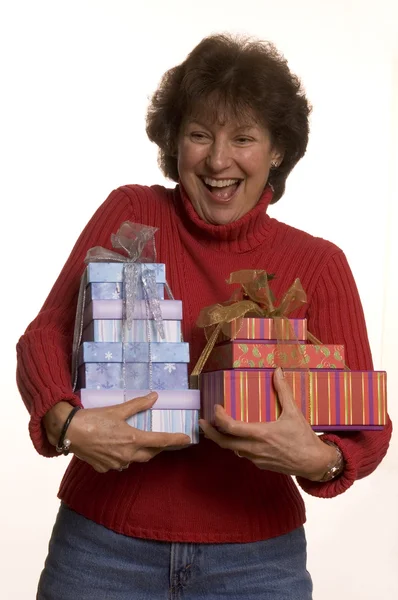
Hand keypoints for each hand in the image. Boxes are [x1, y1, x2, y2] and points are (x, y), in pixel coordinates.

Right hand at [44, 392, 190, 472]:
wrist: (69, 432)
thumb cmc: (93, 419)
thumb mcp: (118, 410)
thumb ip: (138, 404)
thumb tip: (154, 397)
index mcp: (133, 439)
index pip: (161, 441)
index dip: (175, 440)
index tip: (187, 440)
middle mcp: (127, 455)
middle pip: (150, 454)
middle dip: (158, 448)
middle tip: (165, 442)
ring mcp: (116, 463)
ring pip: (134, 460)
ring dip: (140, 453)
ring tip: (140, 443)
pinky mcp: (104, 468)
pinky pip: (119, 464)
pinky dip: (122, 457)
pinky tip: (117, 449)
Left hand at [199, 368, 336, 480]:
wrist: (314, 463)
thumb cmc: (304, 438)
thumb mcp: (294, 412)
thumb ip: (284, 391)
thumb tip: (278, 371)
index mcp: (261, 434)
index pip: (230, 427)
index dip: (218, 418)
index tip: (215, 408)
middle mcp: (255, 448)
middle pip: (224, 442)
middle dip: (210, 432)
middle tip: (202, 422)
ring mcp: (256, 458)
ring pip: (233, 449)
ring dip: (224, 439)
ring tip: (218, 427)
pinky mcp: (260, 464)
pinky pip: (243, 454)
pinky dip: (237, 445)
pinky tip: (239, 437)